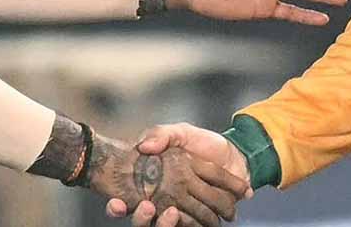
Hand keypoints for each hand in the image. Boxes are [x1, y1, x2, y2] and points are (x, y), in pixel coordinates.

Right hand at [106, 124, 251, 226]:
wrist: (235, 156)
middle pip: (142, 221)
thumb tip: (143, 146)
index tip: (116, 203)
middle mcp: (161, 202)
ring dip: (164, 224)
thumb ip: (162, 135)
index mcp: (152, 182)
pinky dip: (191, 225)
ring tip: (172, 212)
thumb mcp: (181, 132)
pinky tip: (194, 216)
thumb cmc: (204, 143)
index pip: (125, 199)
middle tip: (146, 207)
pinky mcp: (199, 220)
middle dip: (140, 219)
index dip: (116, 207)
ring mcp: (180, 213)